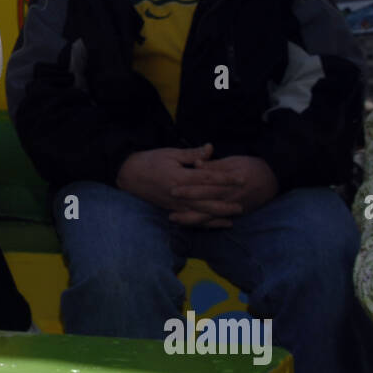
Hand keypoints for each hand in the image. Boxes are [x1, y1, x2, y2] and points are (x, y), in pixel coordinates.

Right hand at [116, 144, 244, 226]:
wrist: (129, 175)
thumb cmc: (150, 160)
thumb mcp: (171, 153)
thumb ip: (192, 154)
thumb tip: (210, 148)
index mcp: (180, 177)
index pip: (208, 179)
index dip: (226, 179)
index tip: (242, 179)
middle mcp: (179, 194)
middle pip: (207, 201)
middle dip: (226, 203)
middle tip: (242, 204)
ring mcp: (175, 204)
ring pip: (200, 213)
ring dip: (218, 216)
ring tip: (234, 217)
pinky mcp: (171, 210)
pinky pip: (191, 219)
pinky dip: (204, 223)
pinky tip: (216, 224)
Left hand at [171, 155, 277, 223]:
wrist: (274, 179)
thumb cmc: (252, 166)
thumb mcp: (234, 161)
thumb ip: (214, 165)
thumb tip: (196, 164)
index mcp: (229, 181)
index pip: (206, 185)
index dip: (189, 188)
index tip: (173, 189)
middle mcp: (231, 197)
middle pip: (205, 203)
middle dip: (186, 206)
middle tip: (168, 207)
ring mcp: (233, 207)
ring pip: (209, 216)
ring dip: (191, 219)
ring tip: (174, 219)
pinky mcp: (236, 214)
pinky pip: (217, 221)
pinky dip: (204, 224)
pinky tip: (190, 225)